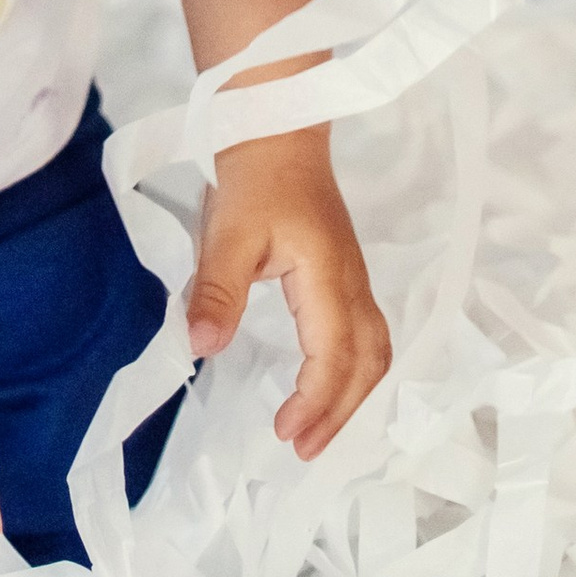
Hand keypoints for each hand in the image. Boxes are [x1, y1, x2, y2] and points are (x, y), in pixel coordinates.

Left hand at [186, 136, 389, 460]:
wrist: (277, 126)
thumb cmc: (253, 178)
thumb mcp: (227, 234)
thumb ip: (217, 292)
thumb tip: (201, 349)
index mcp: (328, 279)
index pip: (333, 357)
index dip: (316, 402)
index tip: (285, 435)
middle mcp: (352, 285)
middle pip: (367, 364)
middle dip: (343, 414)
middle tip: (304, 450)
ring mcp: (354, 279)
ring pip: (374, 352)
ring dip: (354, 397)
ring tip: (320, 432)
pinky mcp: (346, 275)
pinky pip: (366, 336)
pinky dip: (356, 373)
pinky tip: (331, 387)